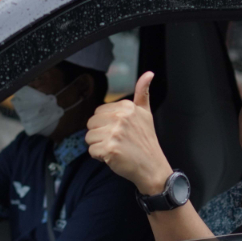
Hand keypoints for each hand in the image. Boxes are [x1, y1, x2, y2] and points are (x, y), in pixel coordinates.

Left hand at [86, 71, 172, 194]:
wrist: (152, 167)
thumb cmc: (146, 141)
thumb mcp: (146, 114)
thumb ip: (143, 93)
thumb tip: (149, 73)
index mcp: (127, 107)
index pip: (99, 112)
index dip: (106, 124)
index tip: (120, 132)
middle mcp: (121, 118)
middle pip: (91, 124)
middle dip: (100, 135)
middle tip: (117, 142)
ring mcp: (115, 133)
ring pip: (89, 137)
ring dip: (99, 146)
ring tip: (115, 149)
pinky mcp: (109, 149)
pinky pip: (92, 151)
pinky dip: (100, 157)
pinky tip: (113, 157)